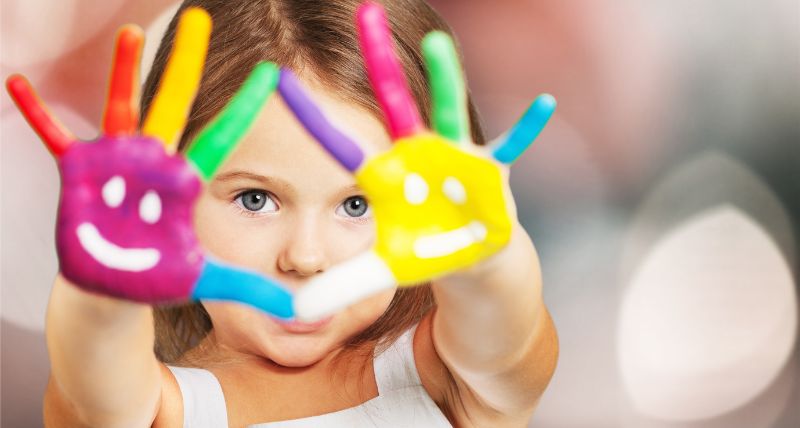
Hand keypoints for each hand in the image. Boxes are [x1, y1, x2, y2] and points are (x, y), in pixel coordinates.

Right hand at [6, 8, 292, 317]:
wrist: (115, 286)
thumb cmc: (161, 276)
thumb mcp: (207, 279)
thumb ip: (249, 287)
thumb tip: (298, 310)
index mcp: (186, 182)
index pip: (222, 137)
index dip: (243, 107)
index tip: (271, 74)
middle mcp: (155, 162)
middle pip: (174, 104)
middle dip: (186, 63)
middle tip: (199, 19)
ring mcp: (118, 163)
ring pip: (123, 108)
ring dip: (123, 71)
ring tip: (131, 33)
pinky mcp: (82, 173)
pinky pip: (55, 137)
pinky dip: (38, 113)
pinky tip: (16, 82)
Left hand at [278, 1, 555, 319]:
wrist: (469, 254)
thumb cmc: (423, 250)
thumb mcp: (381, 271)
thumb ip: (342, 286)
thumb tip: (297, 312)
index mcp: (385, 174)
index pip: (341, 144)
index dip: (312, 118)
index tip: (277, 79)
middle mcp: (416, 154)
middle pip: (394, 102)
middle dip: (380, 60)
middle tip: (364, 11)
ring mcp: (454, 158)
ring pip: (448, 112)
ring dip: (444, 80)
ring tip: (436, 44)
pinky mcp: (490, 172)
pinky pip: (512, 147)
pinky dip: (527, 129)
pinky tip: (545, 102)